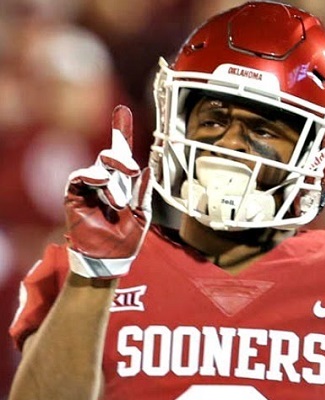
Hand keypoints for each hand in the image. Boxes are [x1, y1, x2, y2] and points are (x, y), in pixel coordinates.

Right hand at [65, 105, 151, 278]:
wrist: (111, 259)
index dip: (121, 132)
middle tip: (132, 170)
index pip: (121, 154)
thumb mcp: (143, 214)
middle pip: (110, 156)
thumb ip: (144, 192)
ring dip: (112, 182)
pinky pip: (80, 177)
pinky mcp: (74, 195)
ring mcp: (89, 187)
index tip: (123, 112)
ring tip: (119, 202)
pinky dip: (92, 176)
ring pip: (99, 167)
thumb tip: (147, 169)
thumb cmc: (127, 238)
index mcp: (123, 183)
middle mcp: (105, 181)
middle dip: (121, 157)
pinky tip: (101, 183)